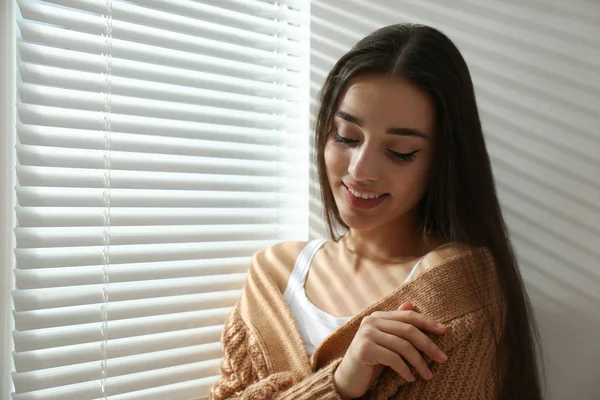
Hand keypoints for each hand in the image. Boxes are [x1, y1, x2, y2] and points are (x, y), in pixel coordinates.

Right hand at [333, 302, 447, 398]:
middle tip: (442, 358)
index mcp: (377, 316)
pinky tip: (411, 378)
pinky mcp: (364, 350)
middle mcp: (371, 321)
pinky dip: (405, 370)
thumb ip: (396, 324)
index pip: (408, 316)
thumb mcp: (385, 340)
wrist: (347, 378)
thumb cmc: (370, 359)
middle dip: (428, 345)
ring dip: (419, 362)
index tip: (444, 331)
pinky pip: (393, 359)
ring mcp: (366, 335)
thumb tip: (411, 304)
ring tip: (428, 375)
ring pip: (403, 346)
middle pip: (408, 330)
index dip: (427, 322)